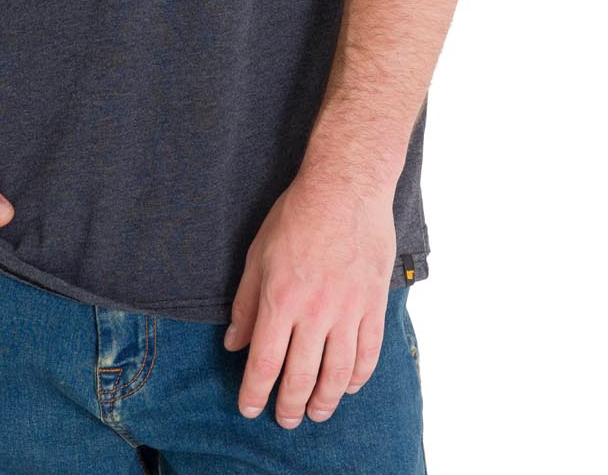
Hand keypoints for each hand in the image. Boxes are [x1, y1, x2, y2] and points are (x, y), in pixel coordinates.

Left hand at [222, 171, 395, 427]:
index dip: (255, 393)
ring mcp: (348, 310)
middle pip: (301, 377)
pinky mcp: (373, 304)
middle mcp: (315, 312)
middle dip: (289, 405)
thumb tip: (234, 344)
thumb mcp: (257, 254)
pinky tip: (349, 386)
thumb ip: (246, 304)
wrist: (345, 188)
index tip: (250, 408)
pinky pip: (368, 354)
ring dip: (325, 401)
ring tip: (315, 412)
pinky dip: (358, 378)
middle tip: (285, 419)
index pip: (265, 363)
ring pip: (338, 374)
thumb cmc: (295, 216)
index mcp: (280, 299)